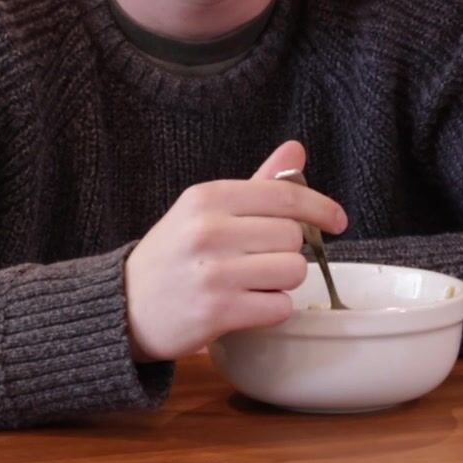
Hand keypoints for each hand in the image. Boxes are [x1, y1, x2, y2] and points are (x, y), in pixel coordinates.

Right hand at [123, 140, 345, 362]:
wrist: (125, 306)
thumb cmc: (174, 255)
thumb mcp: (205, 210)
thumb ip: (256, 183)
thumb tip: (296, 151)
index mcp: (207, 197)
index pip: (285, 195)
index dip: (320, 207)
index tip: (336, 220)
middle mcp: (209, 230)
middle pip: (293, 236)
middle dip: (286, 250)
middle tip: (256, 260)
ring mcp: (213, 273)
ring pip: (292, 271)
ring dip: (281, 282)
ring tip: (250, 283)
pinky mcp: (218, 312)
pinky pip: (279, 307)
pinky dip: (270, 309)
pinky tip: (245, 304)